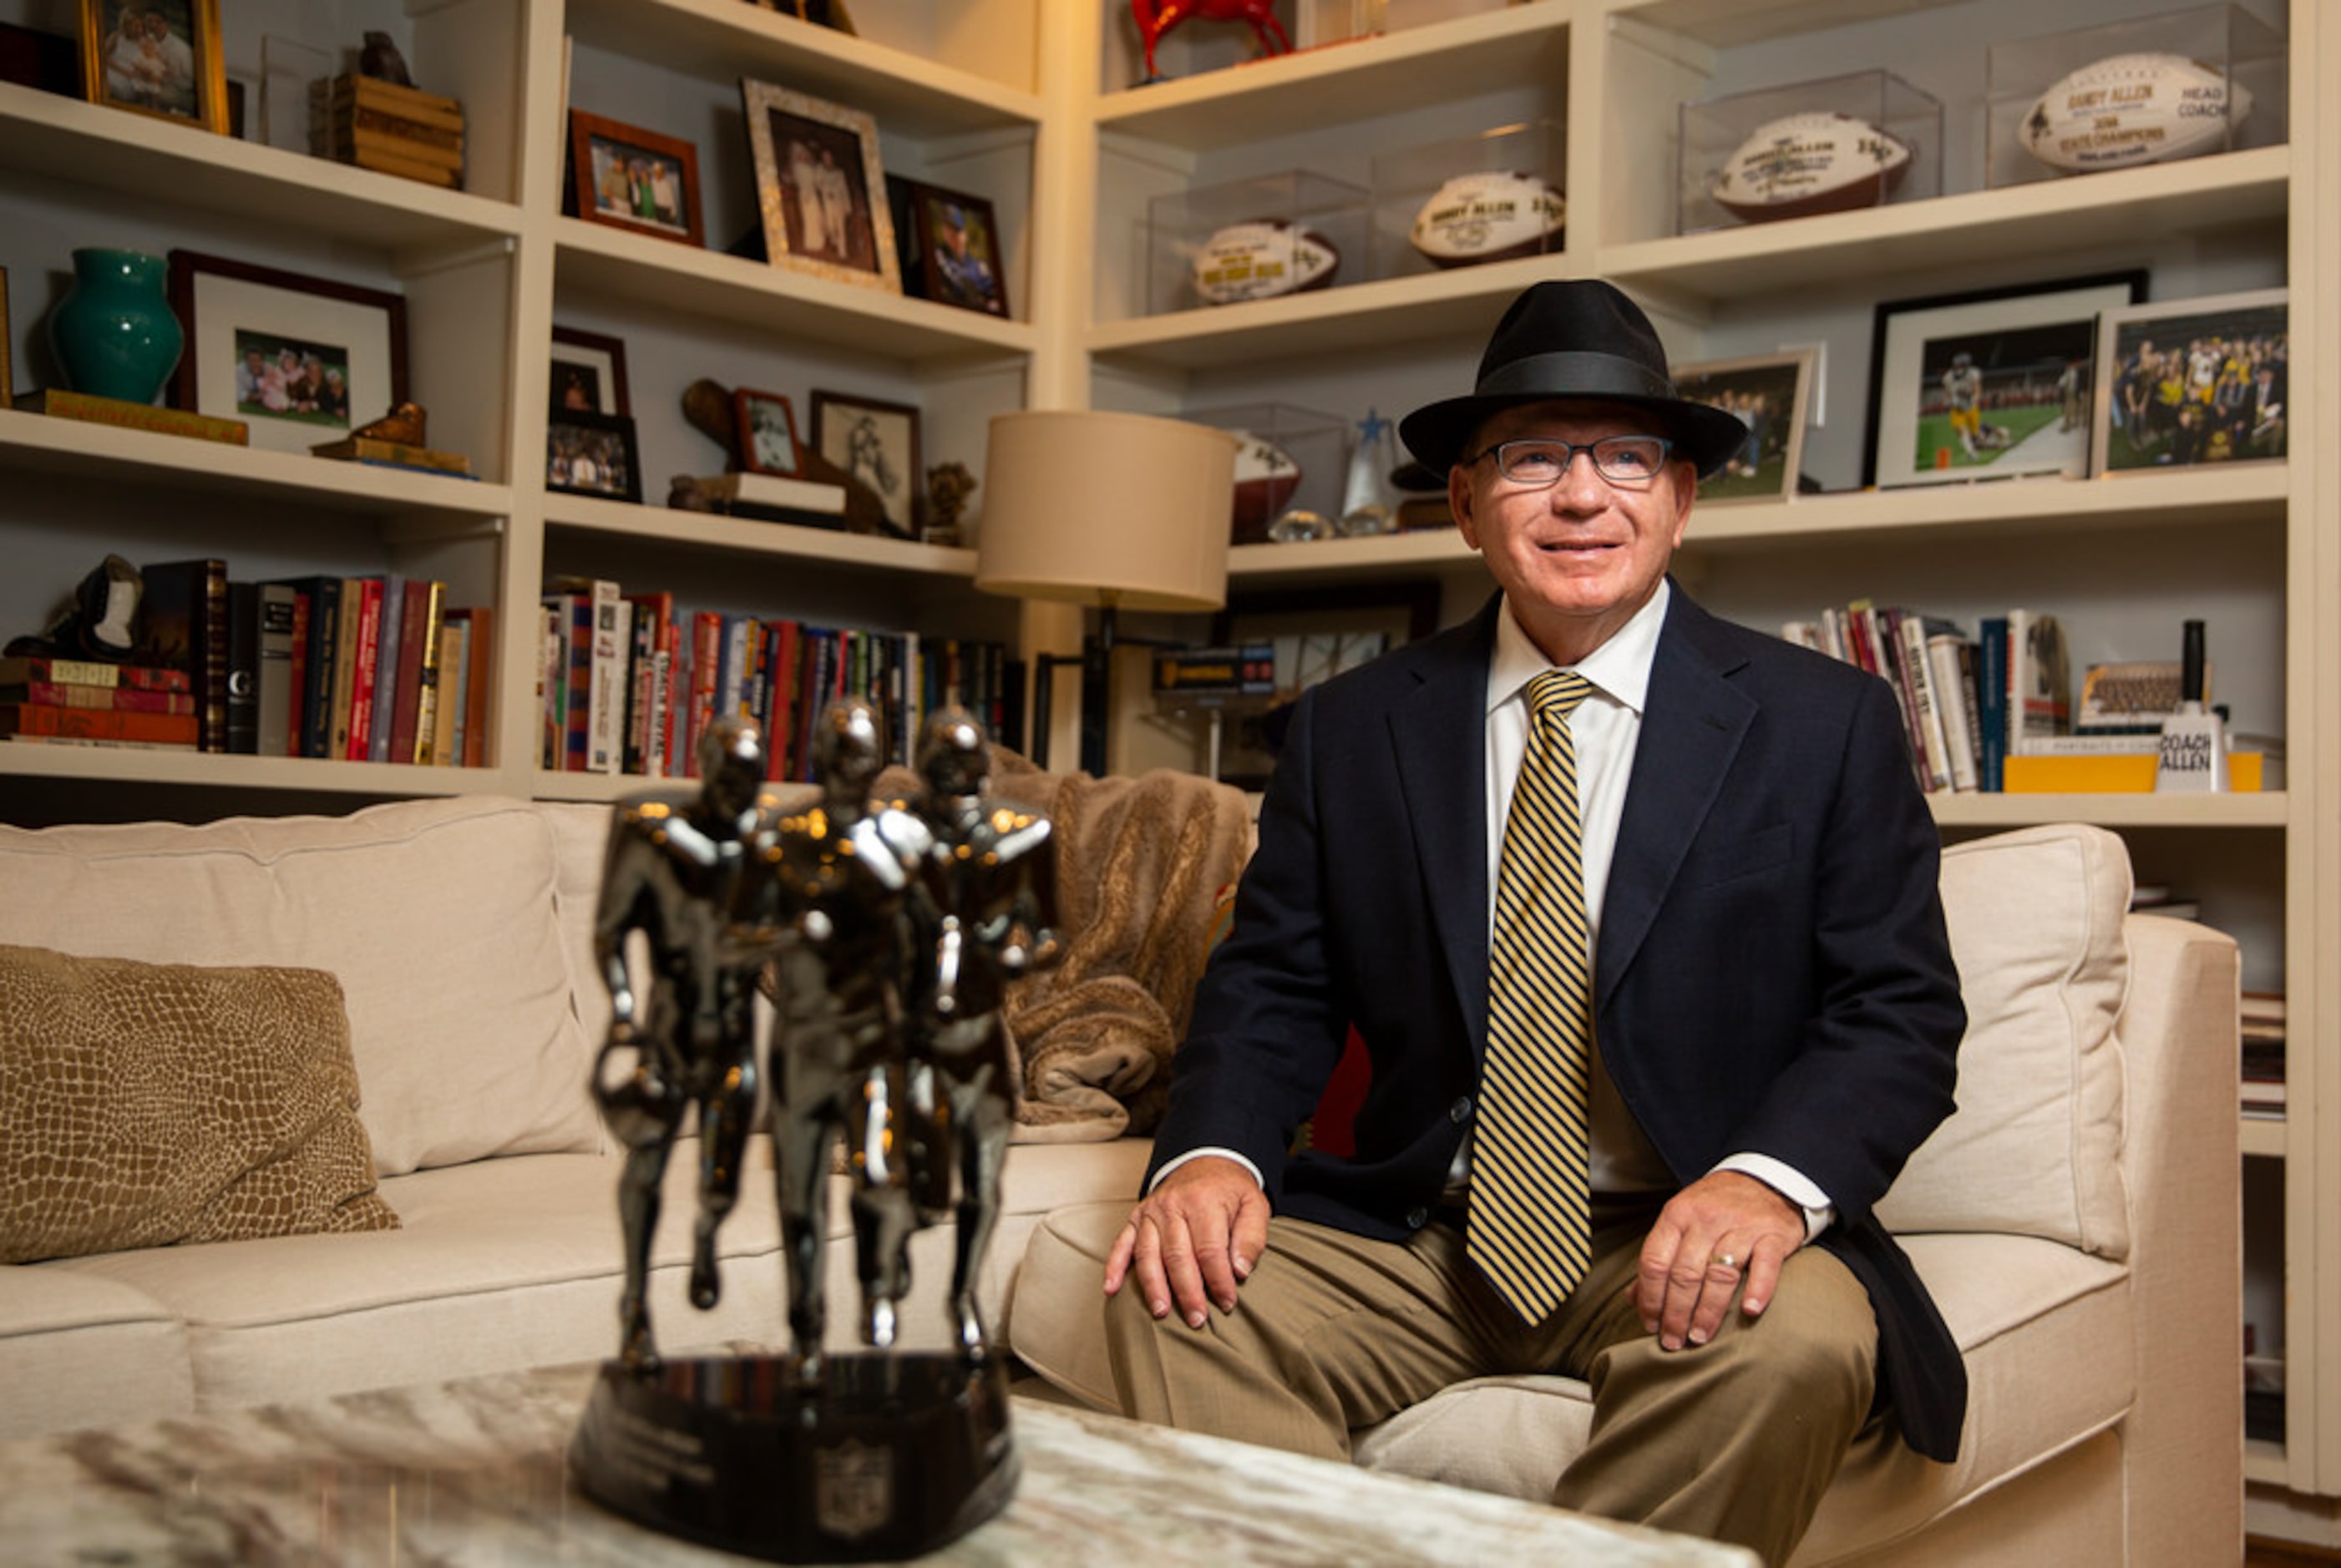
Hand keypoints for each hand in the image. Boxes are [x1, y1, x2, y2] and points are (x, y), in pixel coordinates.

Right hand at [1101, 1157, 1269, 1329]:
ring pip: (1148, 1254)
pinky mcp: (1136, 1218)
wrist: (1205, 1160)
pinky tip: (1111, 1289)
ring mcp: (1151, 1212)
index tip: (1228, 1302)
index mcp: (1204, 1202)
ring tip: (1161, 1312)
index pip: (1210, 1250)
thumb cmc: (1231, 1191)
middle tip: (1197, 1320)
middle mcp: (1173, 1205)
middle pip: (1177, 1256)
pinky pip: (1121, 1243)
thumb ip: (1252, 1237)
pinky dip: (1114, 1267)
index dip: (1219, 1280)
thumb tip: (1239, 1270)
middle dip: (1188, 1292)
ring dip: (1154, 1286)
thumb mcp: (1255, 1205)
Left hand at [1635, 1171, 1805, 1350]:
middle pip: (1684, 1273)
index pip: (1654, 1261)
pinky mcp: (1773, 1235)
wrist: (1766, 1178)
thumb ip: (1659, 1258)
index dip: (1649, 1298)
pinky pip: (1765, 1265)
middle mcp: (1706, 1219)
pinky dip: (1758, 1289)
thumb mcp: (1681, 1221)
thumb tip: (1632, 1298)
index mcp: (1677, 1215)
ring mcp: (1741, 1226)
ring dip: (1708, 1311)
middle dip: (1675, 1313)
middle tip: (1673, 1341)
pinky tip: (1749, 1311)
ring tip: (1700, 1336)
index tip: (1651, 1325)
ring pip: (1719, 1273)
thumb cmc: (1717, 1207)